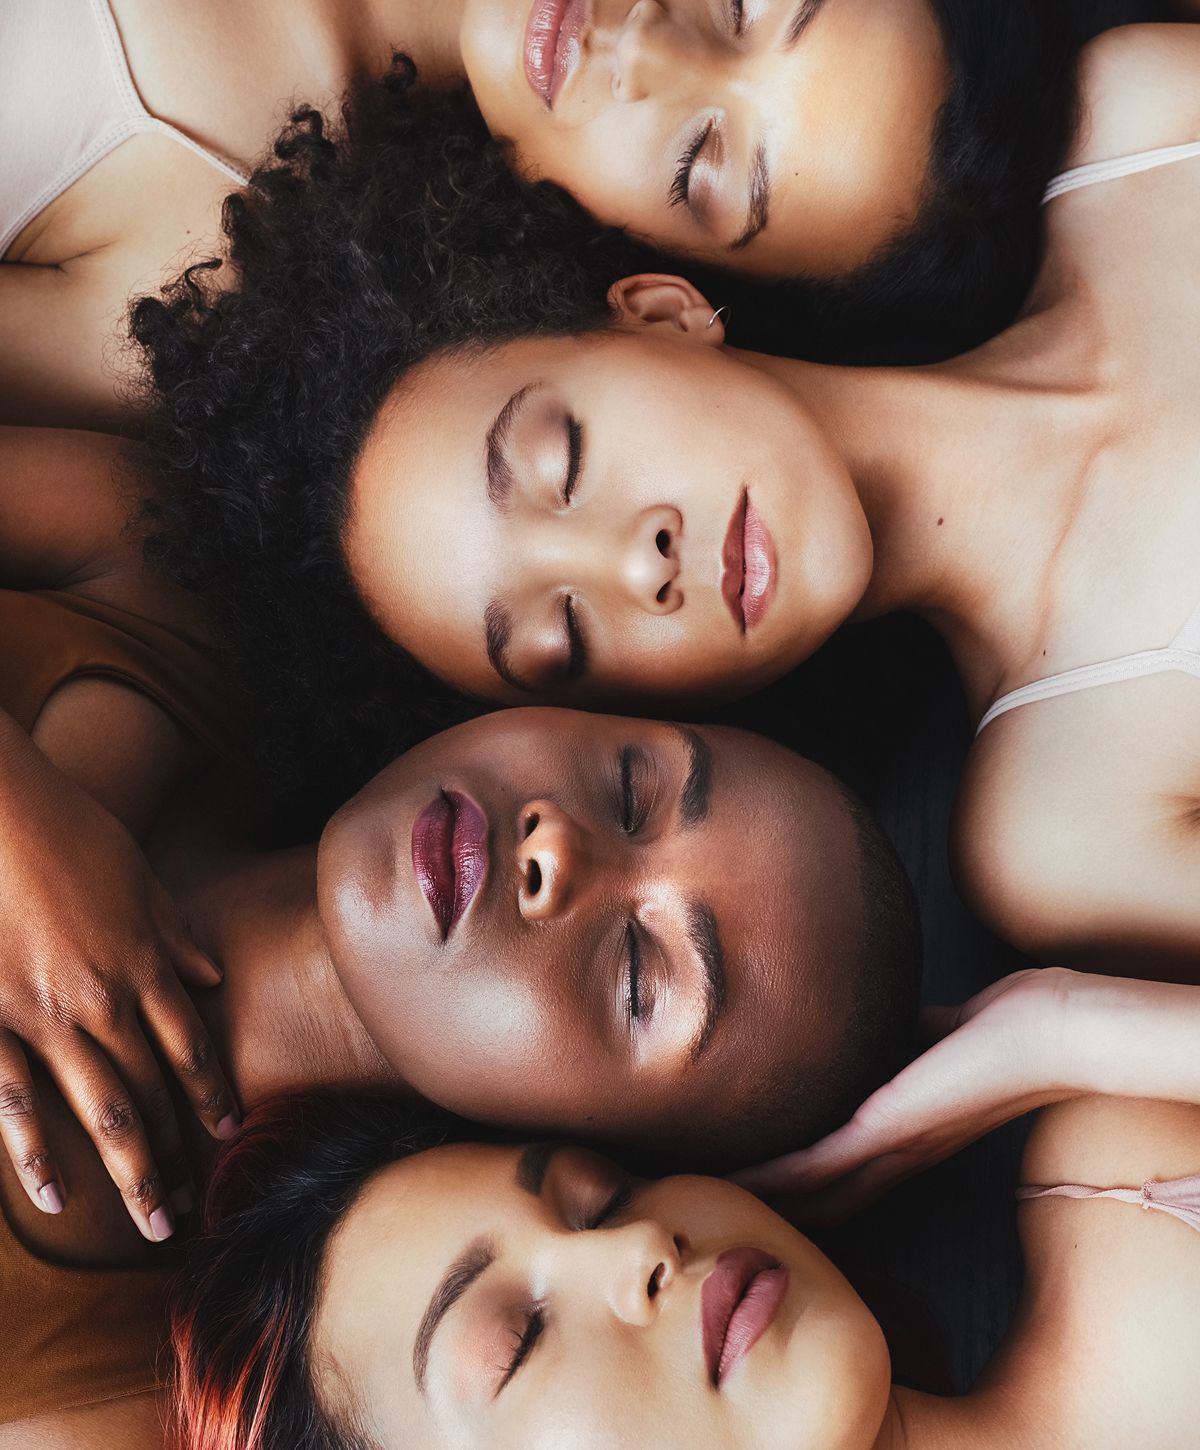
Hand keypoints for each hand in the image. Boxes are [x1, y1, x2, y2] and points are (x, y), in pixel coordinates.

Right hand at [0, 717, 237, 1240]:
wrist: (0, 815)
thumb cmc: (71, 834)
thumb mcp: (140, 878)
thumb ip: (175, 935)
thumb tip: (213, 977)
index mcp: (144, 963)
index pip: (191, 1046)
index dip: (211, 1094)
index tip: (229, 1134)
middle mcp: (105, 1000)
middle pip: (153, 1092)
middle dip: (177, 1154)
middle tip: (193, 1209)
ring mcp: (45, 1016)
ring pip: (100, 1110)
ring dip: (130, 1171)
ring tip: (152, 1221)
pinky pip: (16, 1102)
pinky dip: (36, 1154)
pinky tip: (55, 1198)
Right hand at [732, 969, 1081, 1220]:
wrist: (1051, 1033)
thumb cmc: (1013, 1022)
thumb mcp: (940, 1025)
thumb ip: (903, 1028)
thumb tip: (871, 1003)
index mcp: (913, 1129)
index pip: (849, 1168)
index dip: (804, 1176)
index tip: (758, 1170)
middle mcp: (901, 1152)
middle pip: (827, 1197)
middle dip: (776, 1202)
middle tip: (716, 1199)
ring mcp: (892, 1148)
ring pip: (815, 1192)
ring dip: (763, 1197)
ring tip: (710, 1197)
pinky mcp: (883, 1132)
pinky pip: (816, 1166)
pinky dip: (774, 1178)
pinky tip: (736, 1181)